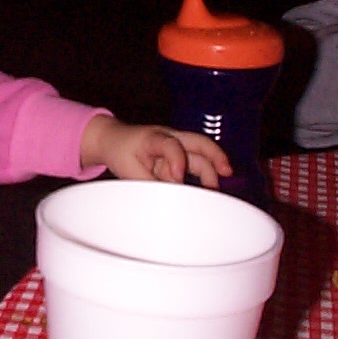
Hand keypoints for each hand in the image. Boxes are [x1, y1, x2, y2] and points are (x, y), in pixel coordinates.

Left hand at [80, 114, 231, 187]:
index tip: (177, 178)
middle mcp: (169, 138)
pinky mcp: (177, 157)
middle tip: (226, 172)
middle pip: (198, 142)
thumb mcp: (129, 170)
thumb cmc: (119, 151)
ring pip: (200, 154)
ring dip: (211, 169)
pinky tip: (208, 189)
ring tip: (216, 190)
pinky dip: (204, 175)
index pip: (170, 145)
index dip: (176, 161)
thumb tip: (170, 200)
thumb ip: (150, 184)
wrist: (111, 139)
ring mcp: (176, 146)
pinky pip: (194, 164)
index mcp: (153, 137)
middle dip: (215, 156)